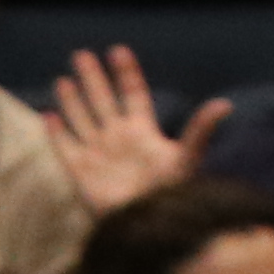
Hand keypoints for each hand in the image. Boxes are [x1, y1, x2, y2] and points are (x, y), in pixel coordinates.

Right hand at [48, 45, 227, 214]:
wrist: (147, 223)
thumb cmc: (169, 192)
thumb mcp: (187, 157)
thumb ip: (201, 129)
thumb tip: (225, 104)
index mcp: (142, 130)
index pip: (132, 93)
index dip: (125, 72)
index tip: (118, 50)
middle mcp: (118, 137)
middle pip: (103, 100)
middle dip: (93, 78)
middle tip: (81, 54)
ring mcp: (98, 152)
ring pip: (82, 119)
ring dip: (72, 100)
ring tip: (64, 79)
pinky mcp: (81, 171)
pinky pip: (65, 147)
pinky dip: (56, 133)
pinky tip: (48, 115)